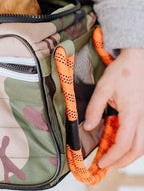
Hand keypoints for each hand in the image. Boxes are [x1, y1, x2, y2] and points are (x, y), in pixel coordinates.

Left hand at [84, 47, 143, 168]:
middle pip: (138, 150)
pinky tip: (123, 145)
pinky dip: (134, 145)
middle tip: (108, 165)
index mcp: (132, 113)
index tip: (102, 162)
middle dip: (123, 161)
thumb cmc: (121, 72)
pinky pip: (143, 136)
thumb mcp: (102, 88)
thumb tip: (87, 127)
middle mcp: (143, 118)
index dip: (113, 156)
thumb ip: (94, 108)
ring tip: (114, 158)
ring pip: (143, 145)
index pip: (124, 143)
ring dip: (130, 155)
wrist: (137, 61)